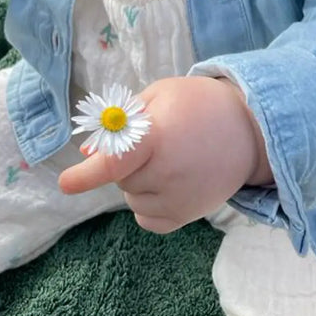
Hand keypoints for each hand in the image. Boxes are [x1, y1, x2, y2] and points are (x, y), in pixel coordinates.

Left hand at [59, 75, 272, 233]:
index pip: (116, 161)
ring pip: (132, 199)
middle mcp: (167, 173)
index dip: (87, 174)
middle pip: (121, 179)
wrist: (250, 129)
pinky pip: (148, 219)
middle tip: (157, 142)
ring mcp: (179, 199)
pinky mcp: (187, 216)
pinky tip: (168, 183)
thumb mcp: (159, 96)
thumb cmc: (199, 104)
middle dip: (128, 162)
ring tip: (170, 159)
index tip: (65, 184)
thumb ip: (121, 122)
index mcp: (158, 138)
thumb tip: (87, 153)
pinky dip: (148, 204)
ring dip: (139, 182)